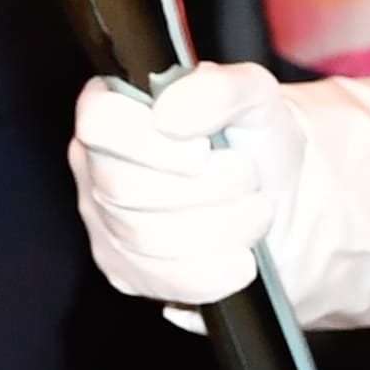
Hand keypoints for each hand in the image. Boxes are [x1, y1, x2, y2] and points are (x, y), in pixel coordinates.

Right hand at [71, 60, 313, 312]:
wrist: (275, 196)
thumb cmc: (254, 139)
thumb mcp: (253, 96)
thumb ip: (217, 89)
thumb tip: (169, 116)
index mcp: (113, 106)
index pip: (98, 122)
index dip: (148, 142)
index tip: (202, 150)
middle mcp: (94, 162)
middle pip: (122, 188)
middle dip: (203, 190)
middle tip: (249, 178)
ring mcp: (102, 221)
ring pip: (143, 238)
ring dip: (216, 228)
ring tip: (257, 212)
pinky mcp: (125, 269)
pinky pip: (157, 280)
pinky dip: (210, 272)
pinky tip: (241, 258)